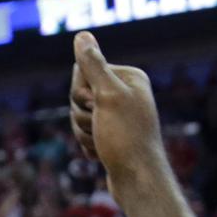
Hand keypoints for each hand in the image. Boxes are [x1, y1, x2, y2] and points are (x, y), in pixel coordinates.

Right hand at [69, 32, 165, 194]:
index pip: (83, 71)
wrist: (138, 180)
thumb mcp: (107, 96)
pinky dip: (88, 144)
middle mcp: (127, 93)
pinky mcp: (113, 134)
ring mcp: (119, 115)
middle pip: (78, 94)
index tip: (96, 105)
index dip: (81, 91)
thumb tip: (82, 36)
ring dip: (83, 132)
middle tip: (100, 126)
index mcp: (130, 77)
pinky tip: (101, 154)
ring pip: (79, 115)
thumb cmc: (126, 137)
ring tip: (102, 143)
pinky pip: (85, 133)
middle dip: (81, 114)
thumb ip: (93, 65)